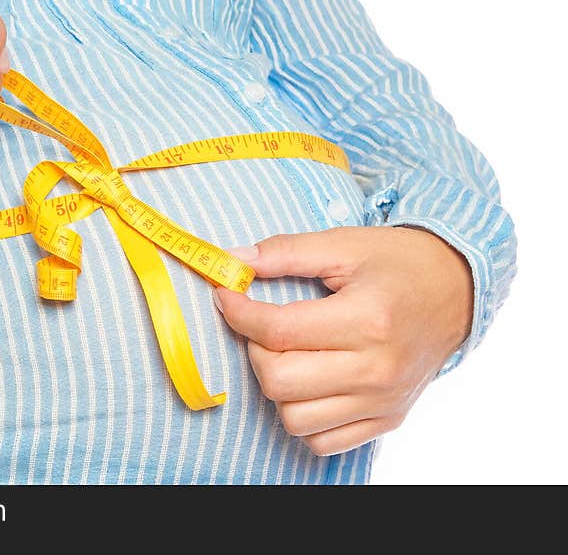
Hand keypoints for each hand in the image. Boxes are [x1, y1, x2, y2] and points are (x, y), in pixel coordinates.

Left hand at [214, 226, 472, 455]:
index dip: (238, 313)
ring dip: (277, 387)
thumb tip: (231, 262)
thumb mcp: (344, 244)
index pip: (277, 331)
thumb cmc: (398, 263)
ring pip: (294, 419)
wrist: (458, 289)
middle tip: (263, 326)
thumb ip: (285, 252)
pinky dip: (305, 417)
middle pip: (278, 381)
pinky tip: (310, 382)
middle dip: (255, 351)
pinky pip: (323, 441)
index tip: (226, 296)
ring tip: (289, 354)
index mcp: (366, 319)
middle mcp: (376, 368)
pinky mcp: (387, 418)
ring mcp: (382, 400)